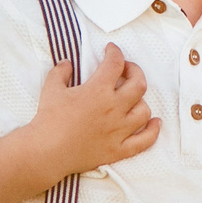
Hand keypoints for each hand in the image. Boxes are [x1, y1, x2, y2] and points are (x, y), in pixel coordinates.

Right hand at [31, 43, 157, 176]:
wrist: (46, 152)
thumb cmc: (48, 120)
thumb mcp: (51, 89)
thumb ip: (60, 72)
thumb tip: (67, 63)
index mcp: (98, 90)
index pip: (115, 63)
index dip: (115, 52)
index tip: (111, 50)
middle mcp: (114, 108)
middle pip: (138, 84)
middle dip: (135, 71)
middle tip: (126, 69)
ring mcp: (119, 130)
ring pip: (144, 111)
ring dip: (141, 100)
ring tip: (132, 97)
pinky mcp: (118, 149)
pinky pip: (144, 141)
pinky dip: (153, 131)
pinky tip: (154, 123)